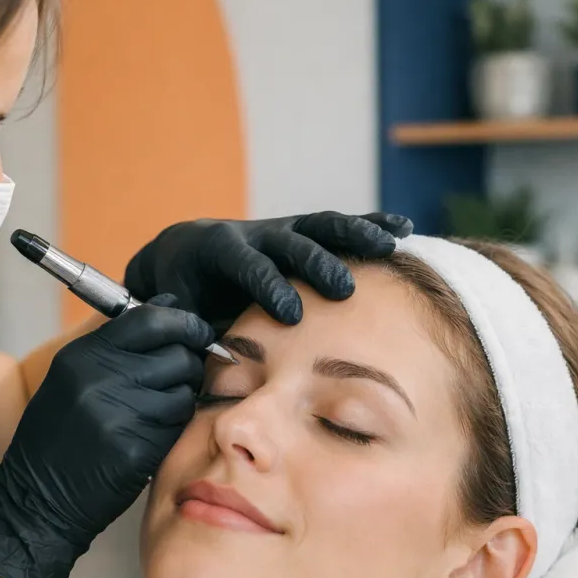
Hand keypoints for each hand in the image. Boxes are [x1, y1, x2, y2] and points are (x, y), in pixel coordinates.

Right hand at [0, 295, 213, 577]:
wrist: (36, 500)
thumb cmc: (59, 436)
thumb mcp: (73, 379)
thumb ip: (119, 345)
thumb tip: (172, 307)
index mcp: (82, 356)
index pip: (150, 319)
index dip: (183, 322)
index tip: (196, 332)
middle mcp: (99, 379)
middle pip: (177, 353)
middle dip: (188, 365)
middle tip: (177, 380)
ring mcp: (119, 415)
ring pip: (184, 391)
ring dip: (180, 400)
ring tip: (154, 415)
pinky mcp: (137, 450)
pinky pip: (179, 425)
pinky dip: (172, 429)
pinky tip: (148, 438)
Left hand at [124, 211, 412, 330]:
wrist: (185, 254)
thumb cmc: (182, 293)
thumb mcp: (174, 309)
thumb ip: (184, 327)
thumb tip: (195, 351)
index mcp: (218, 251)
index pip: (247, 266)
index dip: (268, 286)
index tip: (291, 314)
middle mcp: (255, 234)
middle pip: (290, 242)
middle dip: (317, 263)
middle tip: (342, 288)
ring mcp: (282, 229)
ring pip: (321, 226)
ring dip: (356, 235)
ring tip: (391, 246)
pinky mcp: (303, 232)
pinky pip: (339, 227)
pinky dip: (371, 226)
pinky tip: (404, 230)